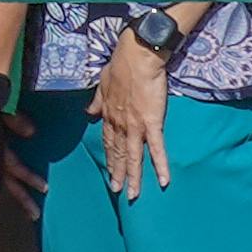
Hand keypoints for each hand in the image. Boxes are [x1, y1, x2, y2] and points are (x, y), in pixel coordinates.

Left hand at [94, 36, 171, 200]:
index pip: (108, 142)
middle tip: (118, 191)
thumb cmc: (120, 67)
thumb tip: (88, 112)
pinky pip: (156, 148)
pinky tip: (163, 180)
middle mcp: (119, 124)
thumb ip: (97, 101)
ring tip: (133, 194)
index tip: (110, 171)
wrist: (136, 57)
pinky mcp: (151, 122)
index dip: (109, 158)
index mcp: (109, 115)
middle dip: (118, 173)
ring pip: (133, 156)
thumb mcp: (102, 85)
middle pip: (119, 153)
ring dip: (133, 176)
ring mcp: (135, 125)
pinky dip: (159, 165)